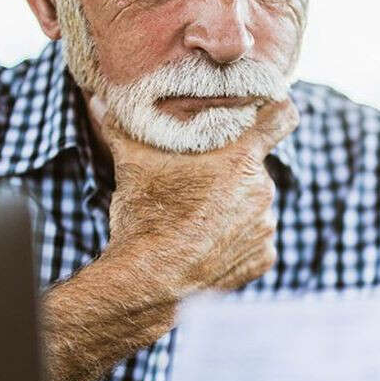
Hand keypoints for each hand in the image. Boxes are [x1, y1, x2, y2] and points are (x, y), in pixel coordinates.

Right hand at [38, 97, 297, 380]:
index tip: (265, 110)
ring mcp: (266, 226)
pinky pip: (255, 239)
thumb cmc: (144, 218)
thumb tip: (98, 97)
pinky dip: (236, 238)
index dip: (276, 109)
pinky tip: (206, 242)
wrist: (150, 283)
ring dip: (234, 204)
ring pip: (254, 203)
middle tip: (199, 178)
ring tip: (197, 217)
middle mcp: (263, 190)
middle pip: (255, 165)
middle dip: (232, 168)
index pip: (281, 118)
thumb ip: (122, 125)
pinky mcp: (264, 258)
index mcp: (242, 158)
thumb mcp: (131, 162)